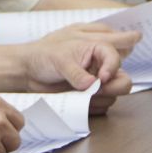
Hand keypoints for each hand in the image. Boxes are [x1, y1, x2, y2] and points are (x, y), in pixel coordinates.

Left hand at [22, 27, 138, 95]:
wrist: (28, 72)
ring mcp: (96, 82)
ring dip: (101, 97)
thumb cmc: (43, 56)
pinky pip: (102, 105)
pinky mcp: (90, 96)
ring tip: (82, 94)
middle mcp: (100, 65)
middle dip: (115, 86)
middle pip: (123, 78)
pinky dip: (93, 106)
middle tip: (100, 88)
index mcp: (96, 46)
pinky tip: (79, 101)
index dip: (112, 67)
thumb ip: (76, 73)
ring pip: (113, 95)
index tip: (102, 77)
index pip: (114, 56)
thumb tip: (91, 84)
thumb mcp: (59, 60)